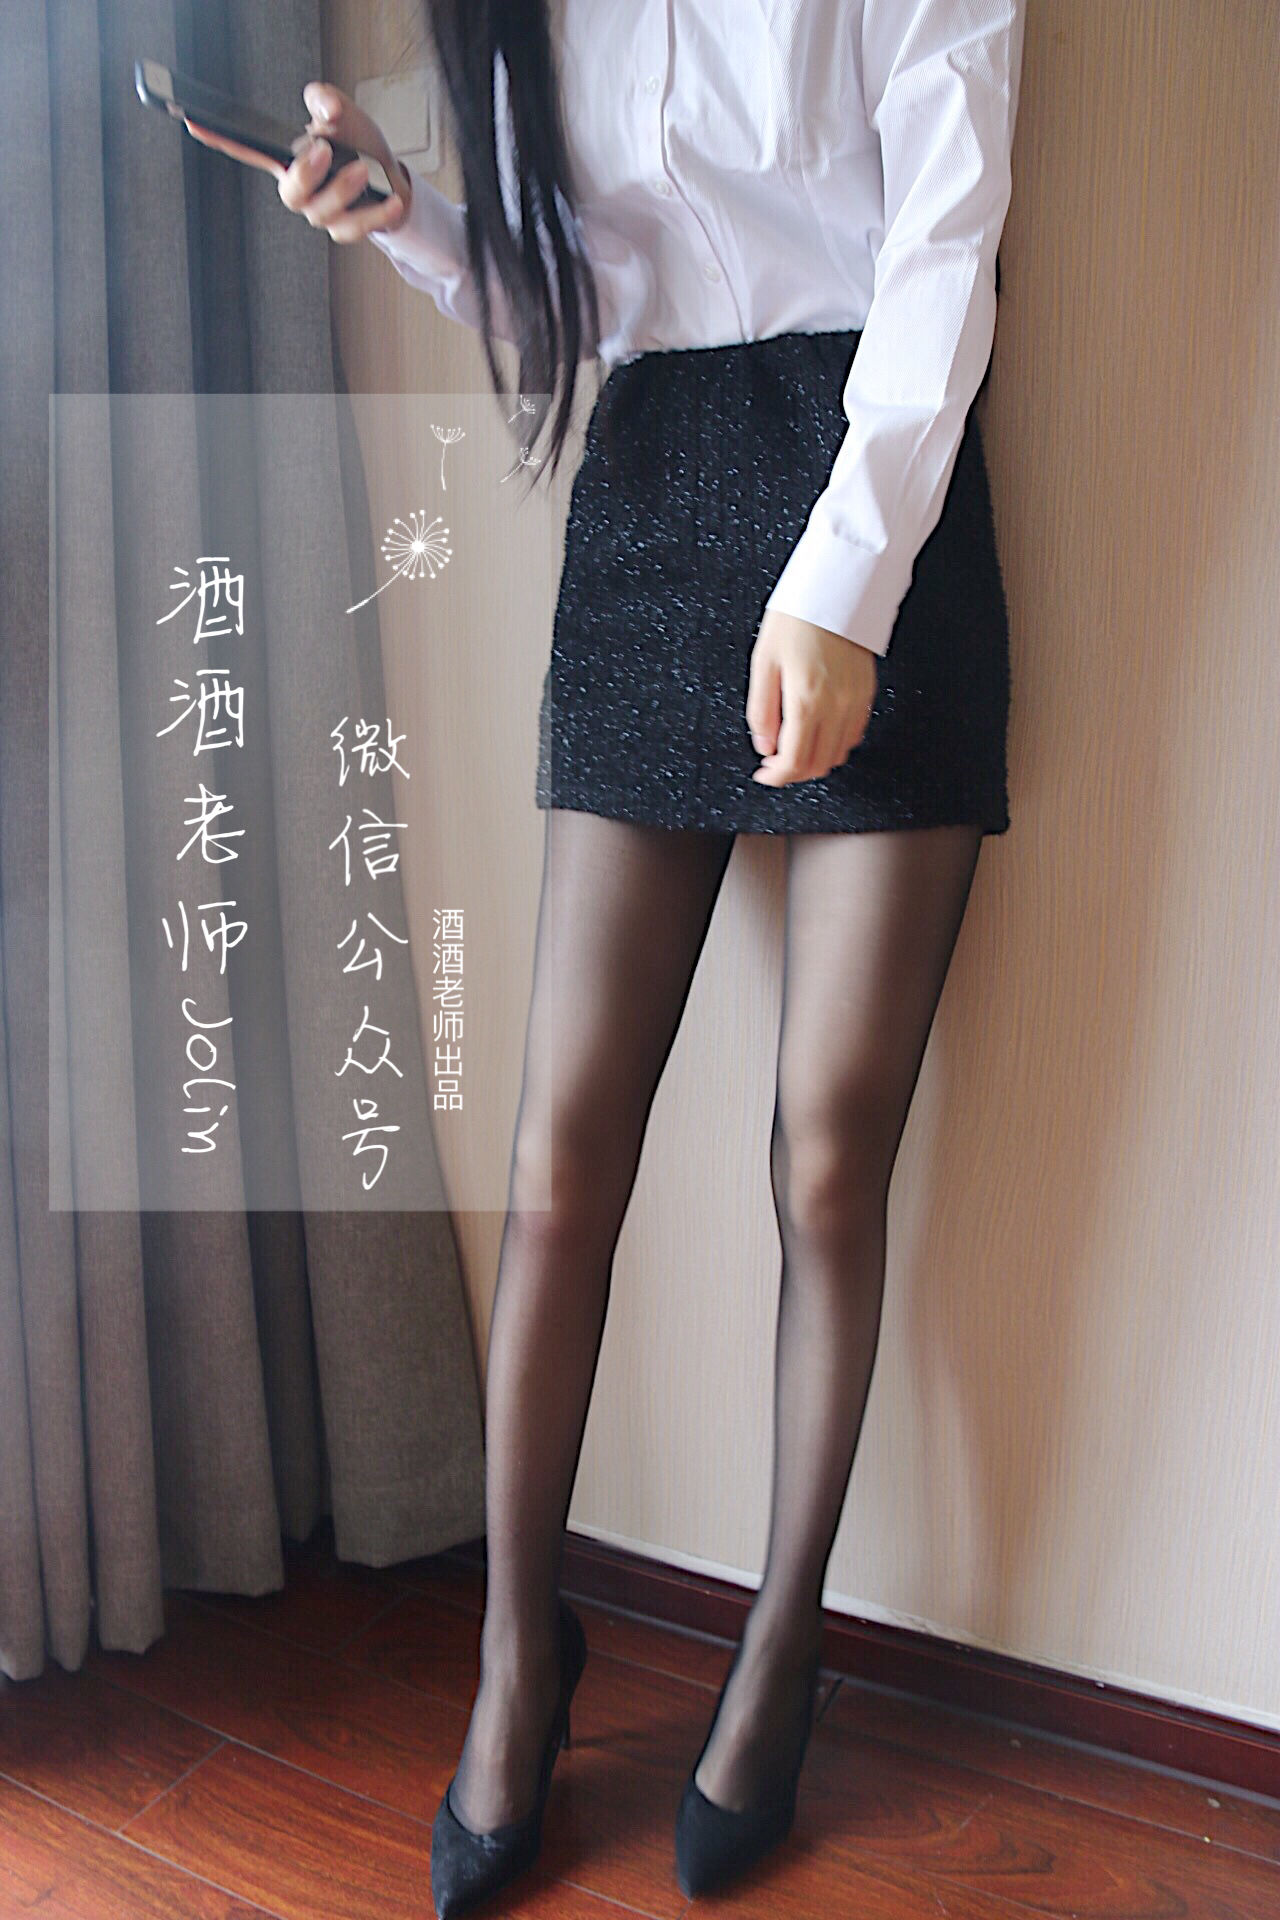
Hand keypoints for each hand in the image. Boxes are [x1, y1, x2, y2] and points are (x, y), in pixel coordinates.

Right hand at [181, 80, 412, 242]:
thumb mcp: (343, 112)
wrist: (391, 181)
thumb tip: (326, 112)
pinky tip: (391, 199)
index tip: (194, 123)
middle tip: (322, 149)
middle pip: (290, 193)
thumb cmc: (359, 146)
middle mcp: (301, 190)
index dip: (221, 138)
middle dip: (305, 173)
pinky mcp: (346, 228)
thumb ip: (327, 100)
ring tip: (362, 169)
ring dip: (343, 189)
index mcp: (288, 159)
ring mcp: (322, 213)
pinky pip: (355, 228)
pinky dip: (376, 214)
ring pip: (324, 212)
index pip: (248, 148)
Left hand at [745, 608, 877, 786]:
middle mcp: (836, 706)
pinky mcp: (867, 692)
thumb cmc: (797, 617)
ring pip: (839, 754)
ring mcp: (856, 701)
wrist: (835, 587)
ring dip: (814, 759)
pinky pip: (854, 734)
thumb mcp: (764, 662)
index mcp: (806, 700)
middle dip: (793, 772)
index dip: (776, 776)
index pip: (794, 762)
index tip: (764, 774)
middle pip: (818, 765)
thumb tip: (764, 746)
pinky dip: (835, 743)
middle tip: (775, 761)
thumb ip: (761, 711)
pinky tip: (817, 729)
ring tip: (793, 745)